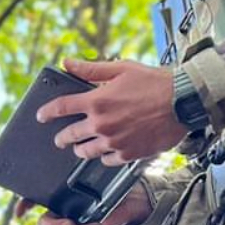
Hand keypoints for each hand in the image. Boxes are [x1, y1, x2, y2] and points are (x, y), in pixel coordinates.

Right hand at [31, 183, 150, 224]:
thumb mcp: (92, 172)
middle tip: (68, 224)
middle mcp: (64, 215)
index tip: (20, 212)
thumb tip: (50, 179)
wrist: (135, 197)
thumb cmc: (109, 183)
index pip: (33, 200)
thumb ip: (75, 172)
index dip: (23, 206)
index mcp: (59, 200)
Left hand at [37, 57, 184, 162]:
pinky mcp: (127, 155)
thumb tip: (68, 63)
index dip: (47, 112)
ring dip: (80, 149)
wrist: (183, 102)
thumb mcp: (121, 69)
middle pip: (69, 136)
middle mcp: (101, 124)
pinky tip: (106, 151)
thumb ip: (91, 69)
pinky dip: (103, 156)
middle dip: (61, 137)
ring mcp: (113, 142)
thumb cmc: (155, 82)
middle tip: (60, 139)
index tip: (41, 116)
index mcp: (96, 101)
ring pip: (85, 152)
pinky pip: (106, 161)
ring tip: (80, 147)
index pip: (61, 108)